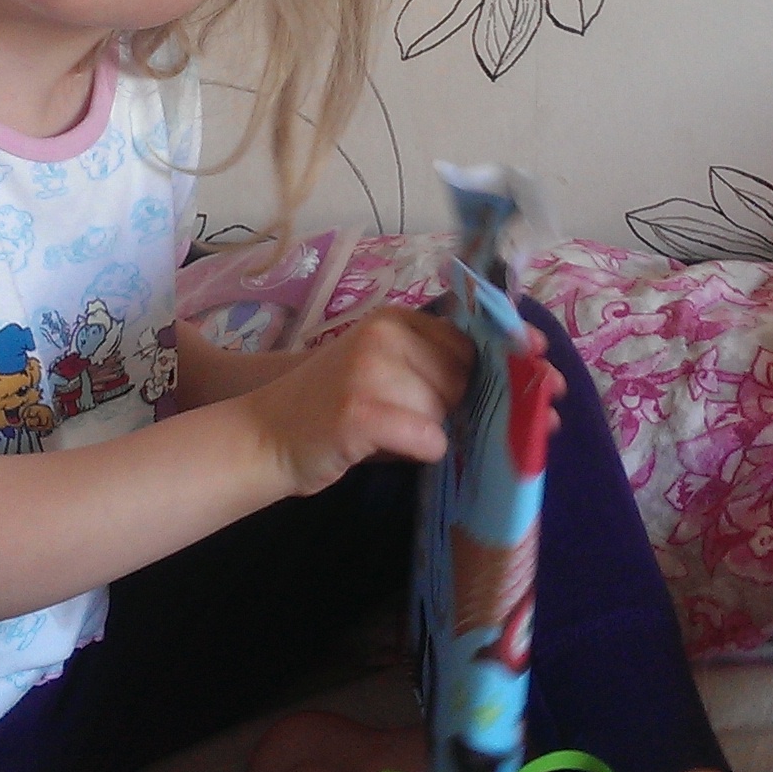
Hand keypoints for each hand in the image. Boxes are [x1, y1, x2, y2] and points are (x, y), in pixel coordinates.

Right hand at [244, 308, 475, 494]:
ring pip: (444, 411)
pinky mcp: (361, 412)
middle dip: (446, 408)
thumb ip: (429, 365)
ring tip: (386, 433)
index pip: (465, 343)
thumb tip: (507, 377)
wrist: (265, 435)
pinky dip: (421, 452)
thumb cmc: (331, 408)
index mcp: (391, 319)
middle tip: (404, 419)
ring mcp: (369, 371)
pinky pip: (429, 438)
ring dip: (427, 432)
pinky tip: (391, 448)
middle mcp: (381, 335)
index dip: (476, 372)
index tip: (473, 388)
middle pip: (459, 379)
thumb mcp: (379, 367)